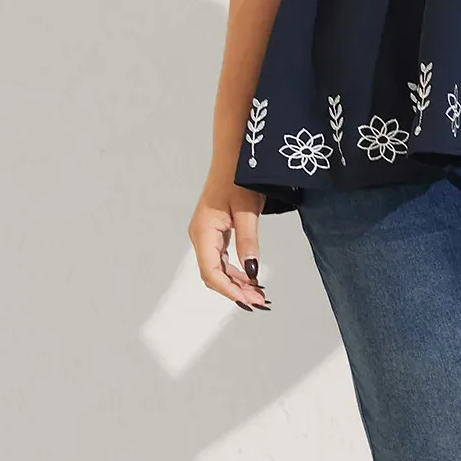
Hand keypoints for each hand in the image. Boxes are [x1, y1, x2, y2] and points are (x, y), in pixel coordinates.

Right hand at [189, 177, 270, 310]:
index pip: (211, 271)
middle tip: (260, 302)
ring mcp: (205, 235)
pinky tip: (250, 279)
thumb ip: (248, 241)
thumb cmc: (239, 178)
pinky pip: (221, 259)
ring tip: (258, 294)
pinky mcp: (213, 233)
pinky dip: (235, 271)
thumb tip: (252, 271)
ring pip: (217, 268)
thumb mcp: (248, 210)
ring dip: (236, 283)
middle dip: (235, 290)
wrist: (233, 158)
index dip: (229, 290)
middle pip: (213, 274)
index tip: (248, 301)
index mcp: (204, 231)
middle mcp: (200, 236)